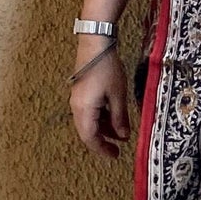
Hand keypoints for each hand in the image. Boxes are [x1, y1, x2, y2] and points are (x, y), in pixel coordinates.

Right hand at [70, 38, 130, 158]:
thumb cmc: (107, 68)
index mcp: (84, 110)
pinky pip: (89, 111)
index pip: (90, 138)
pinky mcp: (81, 91)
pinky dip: (101, 117)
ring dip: (104, 128)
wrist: (95, 43)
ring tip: (120, 133)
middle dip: (103, 140)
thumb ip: (119, 117)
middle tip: (117, 149)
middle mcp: (77, 106)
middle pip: (88, 131)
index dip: (102, 149)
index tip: (114, 156)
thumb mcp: (118, 95)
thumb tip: (123, 135)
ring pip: (89, 121)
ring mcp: (78, 99)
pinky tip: (114, 116)